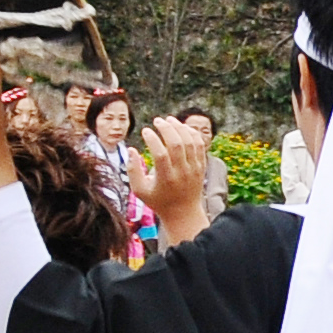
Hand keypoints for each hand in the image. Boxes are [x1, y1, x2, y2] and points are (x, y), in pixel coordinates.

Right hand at [138, 116, 215, 236]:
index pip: (160, 154)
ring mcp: (194, 169)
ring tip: (168, 120)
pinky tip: (182, 127)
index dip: (152, 139)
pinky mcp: (201, 166)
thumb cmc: (158, 201)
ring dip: (180, 127)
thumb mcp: (140, 190)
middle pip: (177, 144)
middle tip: (157, 120)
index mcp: (166, 178)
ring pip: (190, 142)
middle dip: (166, 128)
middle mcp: (182, 172)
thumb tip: (131, 149)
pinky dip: (192, 133)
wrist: (184, 213)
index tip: (145, 131)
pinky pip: (200, 145)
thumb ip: (133, 170)